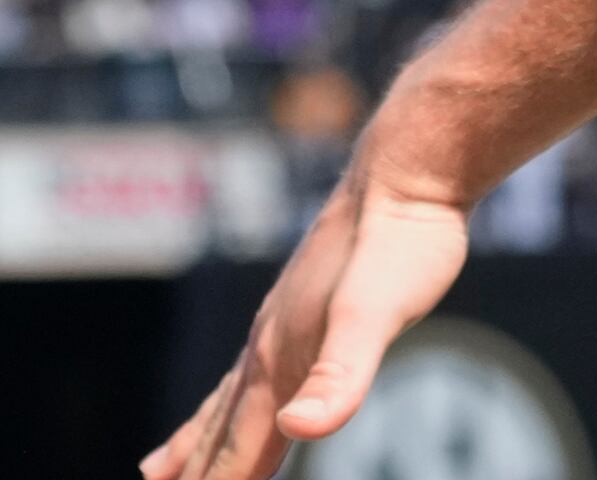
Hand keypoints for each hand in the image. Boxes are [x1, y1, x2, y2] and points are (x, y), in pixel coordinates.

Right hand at [142, 159, 471, 479]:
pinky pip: (257, 368)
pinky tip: (245, 390)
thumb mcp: (378, 315)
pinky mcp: (305, 306)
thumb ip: (342, 374)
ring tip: (159, 470)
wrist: (408, 175)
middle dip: (192, 476)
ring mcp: (281, 324)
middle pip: (220, 431)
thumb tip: (302, 429)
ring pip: (228, 399)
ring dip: (196, 440)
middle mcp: (269, 346)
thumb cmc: (404, 246)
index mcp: (281, 361)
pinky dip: (236, 397)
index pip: (238, 448)